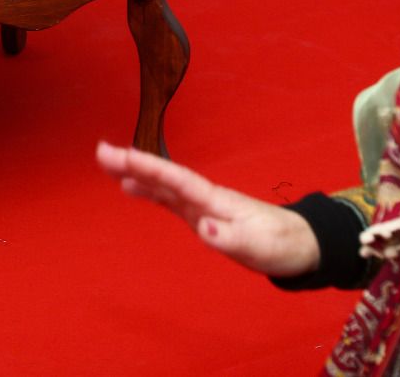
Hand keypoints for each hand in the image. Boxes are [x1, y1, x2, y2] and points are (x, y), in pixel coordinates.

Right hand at [94, 141, 319, 277]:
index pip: (177, 179)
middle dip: (134, 163)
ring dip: (136, 173)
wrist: (298, 244)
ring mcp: (201, 204)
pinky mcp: (201, 214)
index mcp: (215, 200)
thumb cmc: (278, 245)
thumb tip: (202, 226)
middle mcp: (204, 197)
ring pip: (163, 184)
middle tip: (101, 152)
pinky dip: (148, 189)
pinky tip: (131, 187)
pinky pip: (168, 197)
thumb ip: (229, 237)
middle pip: (164, 176)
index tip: (122, 157)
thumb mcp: (257, 247)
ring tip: (106, 164)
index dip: (149, 167)